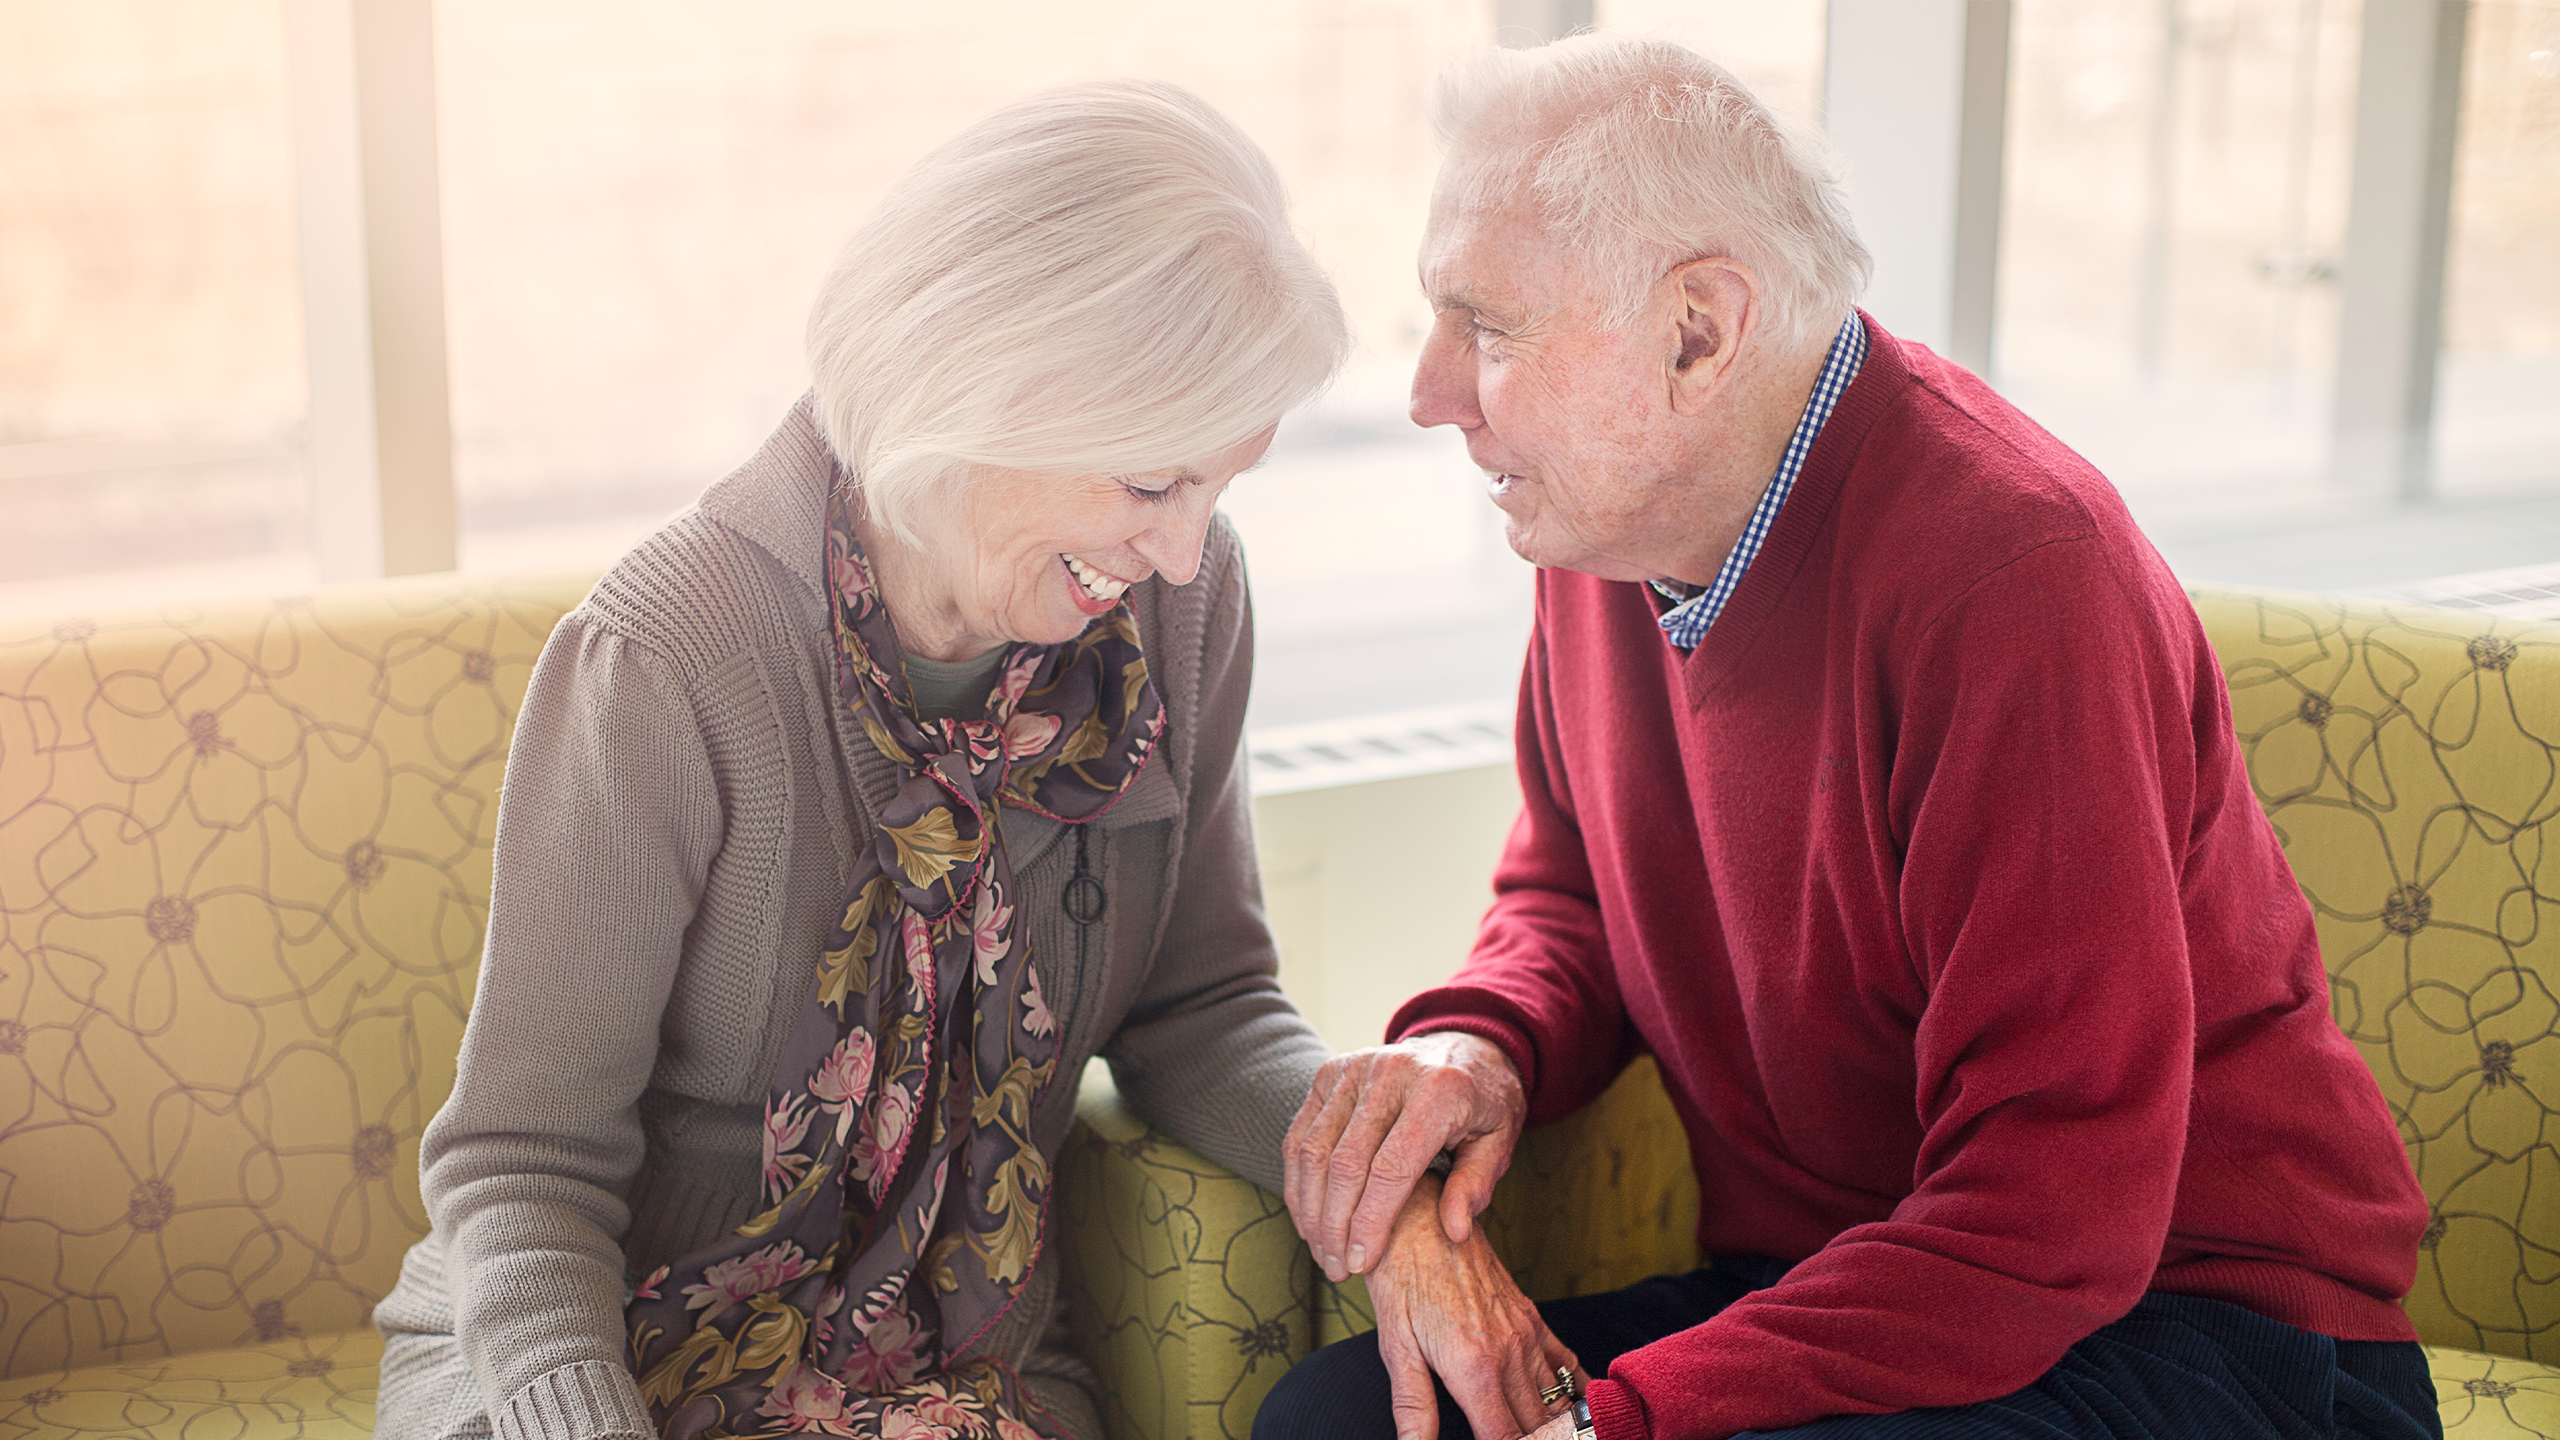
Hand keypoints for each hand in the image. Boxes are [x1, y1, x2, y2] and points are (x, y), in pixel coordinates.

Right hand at [1284, 1033, 1527, 1280]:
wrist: (1463, 1047)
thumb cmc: (1483, 1104)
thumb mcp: (1498, 1142)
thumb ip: (1475, 1185)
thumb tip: (1454, 1231)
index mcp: (1439, 1091)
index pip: (1392, 1168)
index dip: (1372, 1222)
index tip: (1363, 1264)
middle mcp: (1391, 1073)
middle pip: (1345, 1163)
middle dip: (1336, 1226)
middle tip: (1339, 1269)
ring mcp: (1354, 1068)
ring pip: (1313, 1150)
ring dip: (1311, 1210)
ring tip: (1323, 1252)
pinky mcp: (1329, 1072)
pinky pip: (1300, 1134)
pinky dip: (1298, 1181)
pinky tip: (1309, 1219)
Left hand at [1368, 1175, 1580, 1439]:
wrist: (1422, 1218)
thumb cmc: (1402, 1279)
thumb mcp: (1395, 1346)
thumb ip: (1413, 1407)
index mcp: (1474, 1368)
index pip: (1504, 1438)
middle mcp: (1509, 1353)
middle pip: (1536, 1426)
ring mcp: (1525, 1333)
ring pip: (1555, 1400)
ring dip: (1554, 1426)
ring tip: (1554, 1439)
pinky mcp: (1531, 1316)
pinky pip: (1565, 1362)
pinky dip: (1572, 1391)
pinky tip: (1572, 1410)